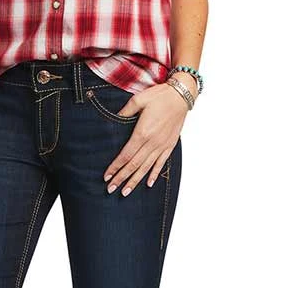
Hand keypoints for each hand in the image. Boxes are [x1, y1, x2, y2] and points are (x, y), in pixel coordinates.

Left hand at [103, 80, 191, 195]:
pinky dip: (154, 174)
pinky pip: (161, 163)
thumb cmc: (159, 96)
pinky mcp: (170, 145)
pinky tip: (148, 183)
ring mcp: (162, 145)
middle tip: (111, 189)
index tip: (107, 176)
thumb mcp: (138, 100)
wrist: (181, 95)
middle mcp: (152, 142)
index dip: (115, 167)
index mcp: (142, 132)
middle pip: (134, 165)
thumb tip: (115, 119)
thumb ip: (125, 112)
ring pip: (146, 168)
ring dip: (135, 181)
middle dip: (121, 178)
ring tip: (126, 191)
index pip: (125, 155)